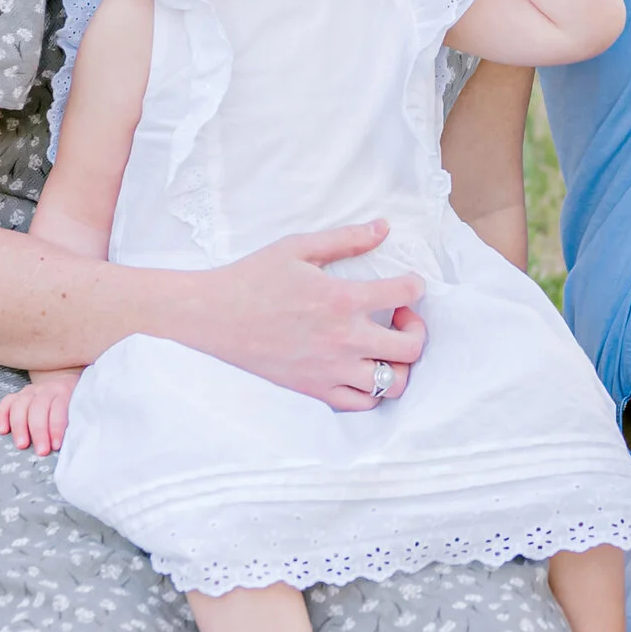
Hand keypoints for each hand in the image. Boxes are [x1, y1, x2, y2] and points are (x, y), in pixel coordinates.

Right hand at [0, 368, 81, 455]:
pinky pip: (6, 403)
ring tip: (22, 445)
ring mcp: (30, 391)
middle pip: (38, 408)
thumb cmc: (74, 403)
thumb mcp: (81, 407)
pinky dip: (1, 416)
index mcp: (64, 391)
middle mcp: (46, 389)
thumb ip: (77, 421)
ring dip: (20, 426)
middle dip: (39, 431)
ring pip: (20, 405)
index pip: (58, 408)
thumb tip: (76, 442)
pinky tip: (3, 431)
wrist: (66, 379)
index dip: (56, 428)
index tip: (56, 446)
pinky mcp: (18, 395)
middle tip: (41, 451)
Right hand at [207, 221, 428, 408]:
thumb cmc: (254, 277)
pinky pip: (360, 403)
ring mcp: (330, 370)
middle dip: (417, 329)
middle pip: (410, 347)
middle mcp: (343, 340)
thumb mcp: (299, 247)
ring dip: (399, 364)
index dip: (416, 285)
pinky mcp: (314, 389)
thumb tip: (383, 228)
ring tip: (385, 347)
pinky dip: (372, 390)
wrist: (213, 315)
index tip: (408, 284)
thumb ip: (346, 239)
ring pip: (392, 383)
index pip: (406, 294)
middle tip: (401, 316)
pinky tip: (362, 368)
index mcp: (343, 299)